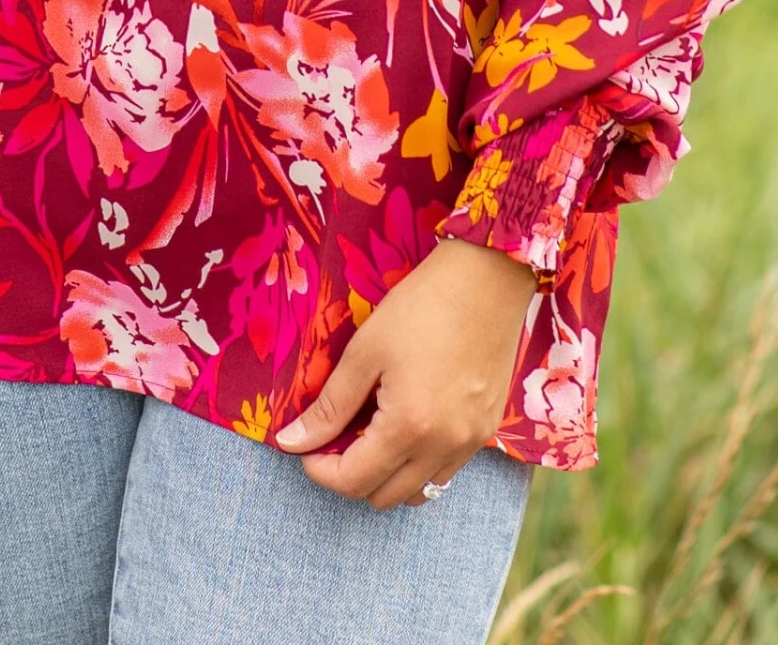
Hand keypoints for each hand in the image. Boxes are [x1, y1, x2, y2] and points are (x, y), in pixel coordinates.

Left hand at [275, 238, 535, 507]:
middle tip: (336, 434)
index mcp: (408, 428)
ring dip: (387, 475)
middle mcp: (443, 447)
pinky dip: (419, 464)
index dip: (319, 470)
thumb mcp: (365, 351)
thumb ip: (329, 405)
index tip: (305, 447)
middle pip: (383, 496)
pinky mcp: (486, 431)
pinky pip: (445, 472)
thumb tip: (291, 441)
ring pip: (418, 492)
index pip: (353, 481)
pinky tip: (407, 425)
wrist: (486, 279)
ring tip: (371, 431)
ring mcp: (470, 443)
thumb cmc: (420, 307)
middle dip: (351, 474)